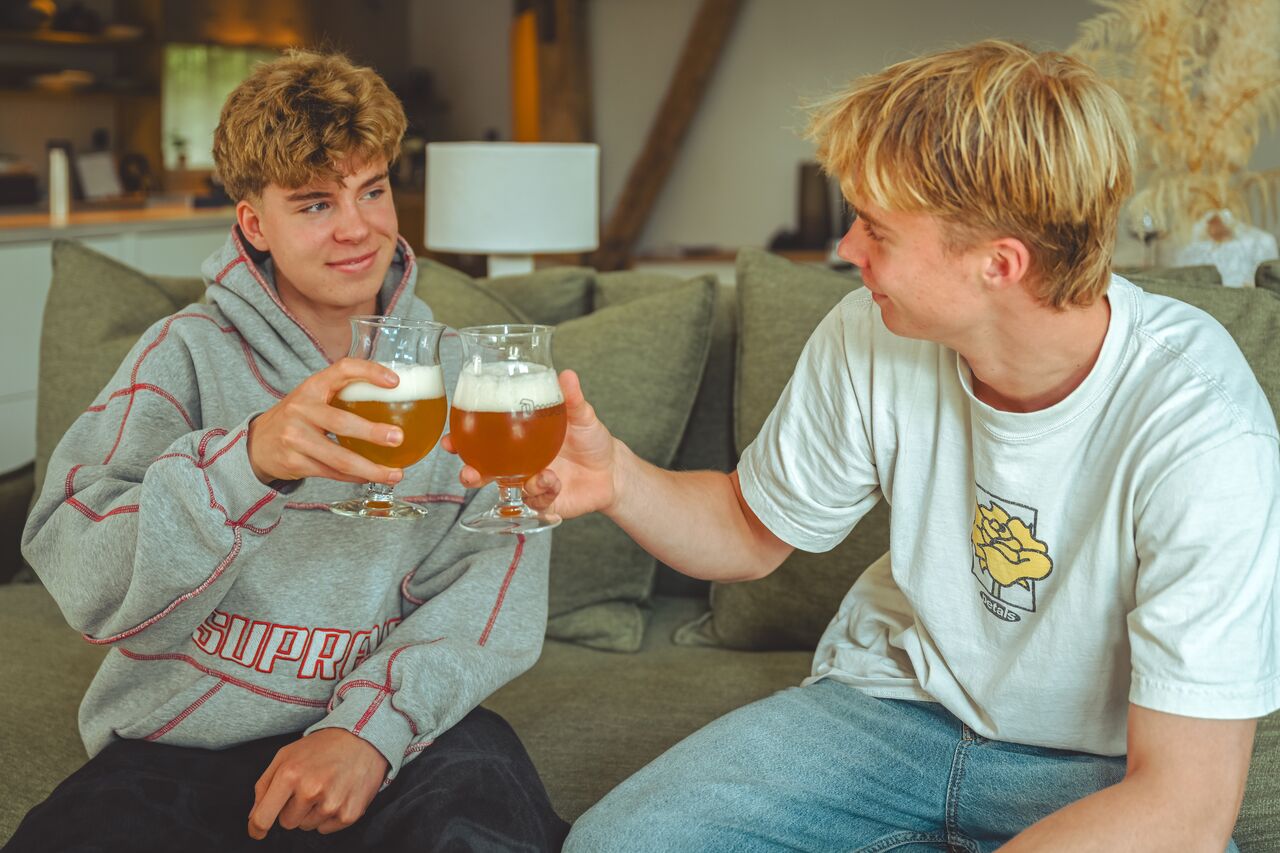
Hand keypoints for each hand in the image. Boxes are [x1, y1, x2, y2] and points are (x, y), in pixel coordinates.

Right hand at [247, 357, 403, 485]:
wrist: (257, 443)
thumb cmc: (297, 418)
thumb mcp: (313, 397)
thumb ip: (343, 393)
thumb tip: (393, 396)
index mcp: (313, 387)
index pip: (343, 370)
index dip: (369, 372)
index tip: (394, 382)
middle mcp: (301, 410)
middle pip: (341, 423)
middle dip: (372, 432)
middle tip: (397, 438)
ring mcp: (295, 438)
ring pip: (339, 458)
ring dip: (371, 469)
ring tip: (395, 474)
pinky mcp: (295, 462)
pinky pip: (332, 473)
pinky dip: (355, 477)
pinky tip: (372, 477)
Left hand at [247, 728, 387, 838]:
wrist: (363, 738)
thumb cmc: (323, 746)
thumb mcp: (286, 755)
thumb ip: (264, 785)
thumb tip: (254, 816)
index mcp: (290, 774)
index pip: (263, 818)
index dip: (256, 828)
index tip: (257, 831)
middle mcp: (310, 790)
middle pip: (287, 823)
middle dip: (293, 809)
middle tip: (308, 788)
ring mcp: (331, 804)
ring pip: (307, 826)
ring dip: (312, 812)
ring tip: (326, 788)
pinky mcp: (349, 813)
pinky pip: (326, 829)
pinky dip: (329, 816)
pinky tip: (337, 794)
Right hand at [441, 369, 620, 520]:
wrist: (613, 471)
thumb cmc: (590, 440)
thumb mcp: (582, 416)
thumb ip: (572, 398)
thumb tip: (567, 374)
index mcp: (518, 438)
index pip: (482, 438)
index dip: (462, 440)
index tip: (449, 439)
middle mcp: (517, 462)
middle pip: (483, 470)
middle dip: (470, 473)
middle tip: (469, 473)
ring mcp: (529, 483)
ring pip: (506, 490)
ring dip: (511, 485)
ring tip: (529, 480)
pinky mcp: (544, 502)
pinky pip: (535, 501)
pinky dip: (543, 491)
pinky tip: (553, 481)